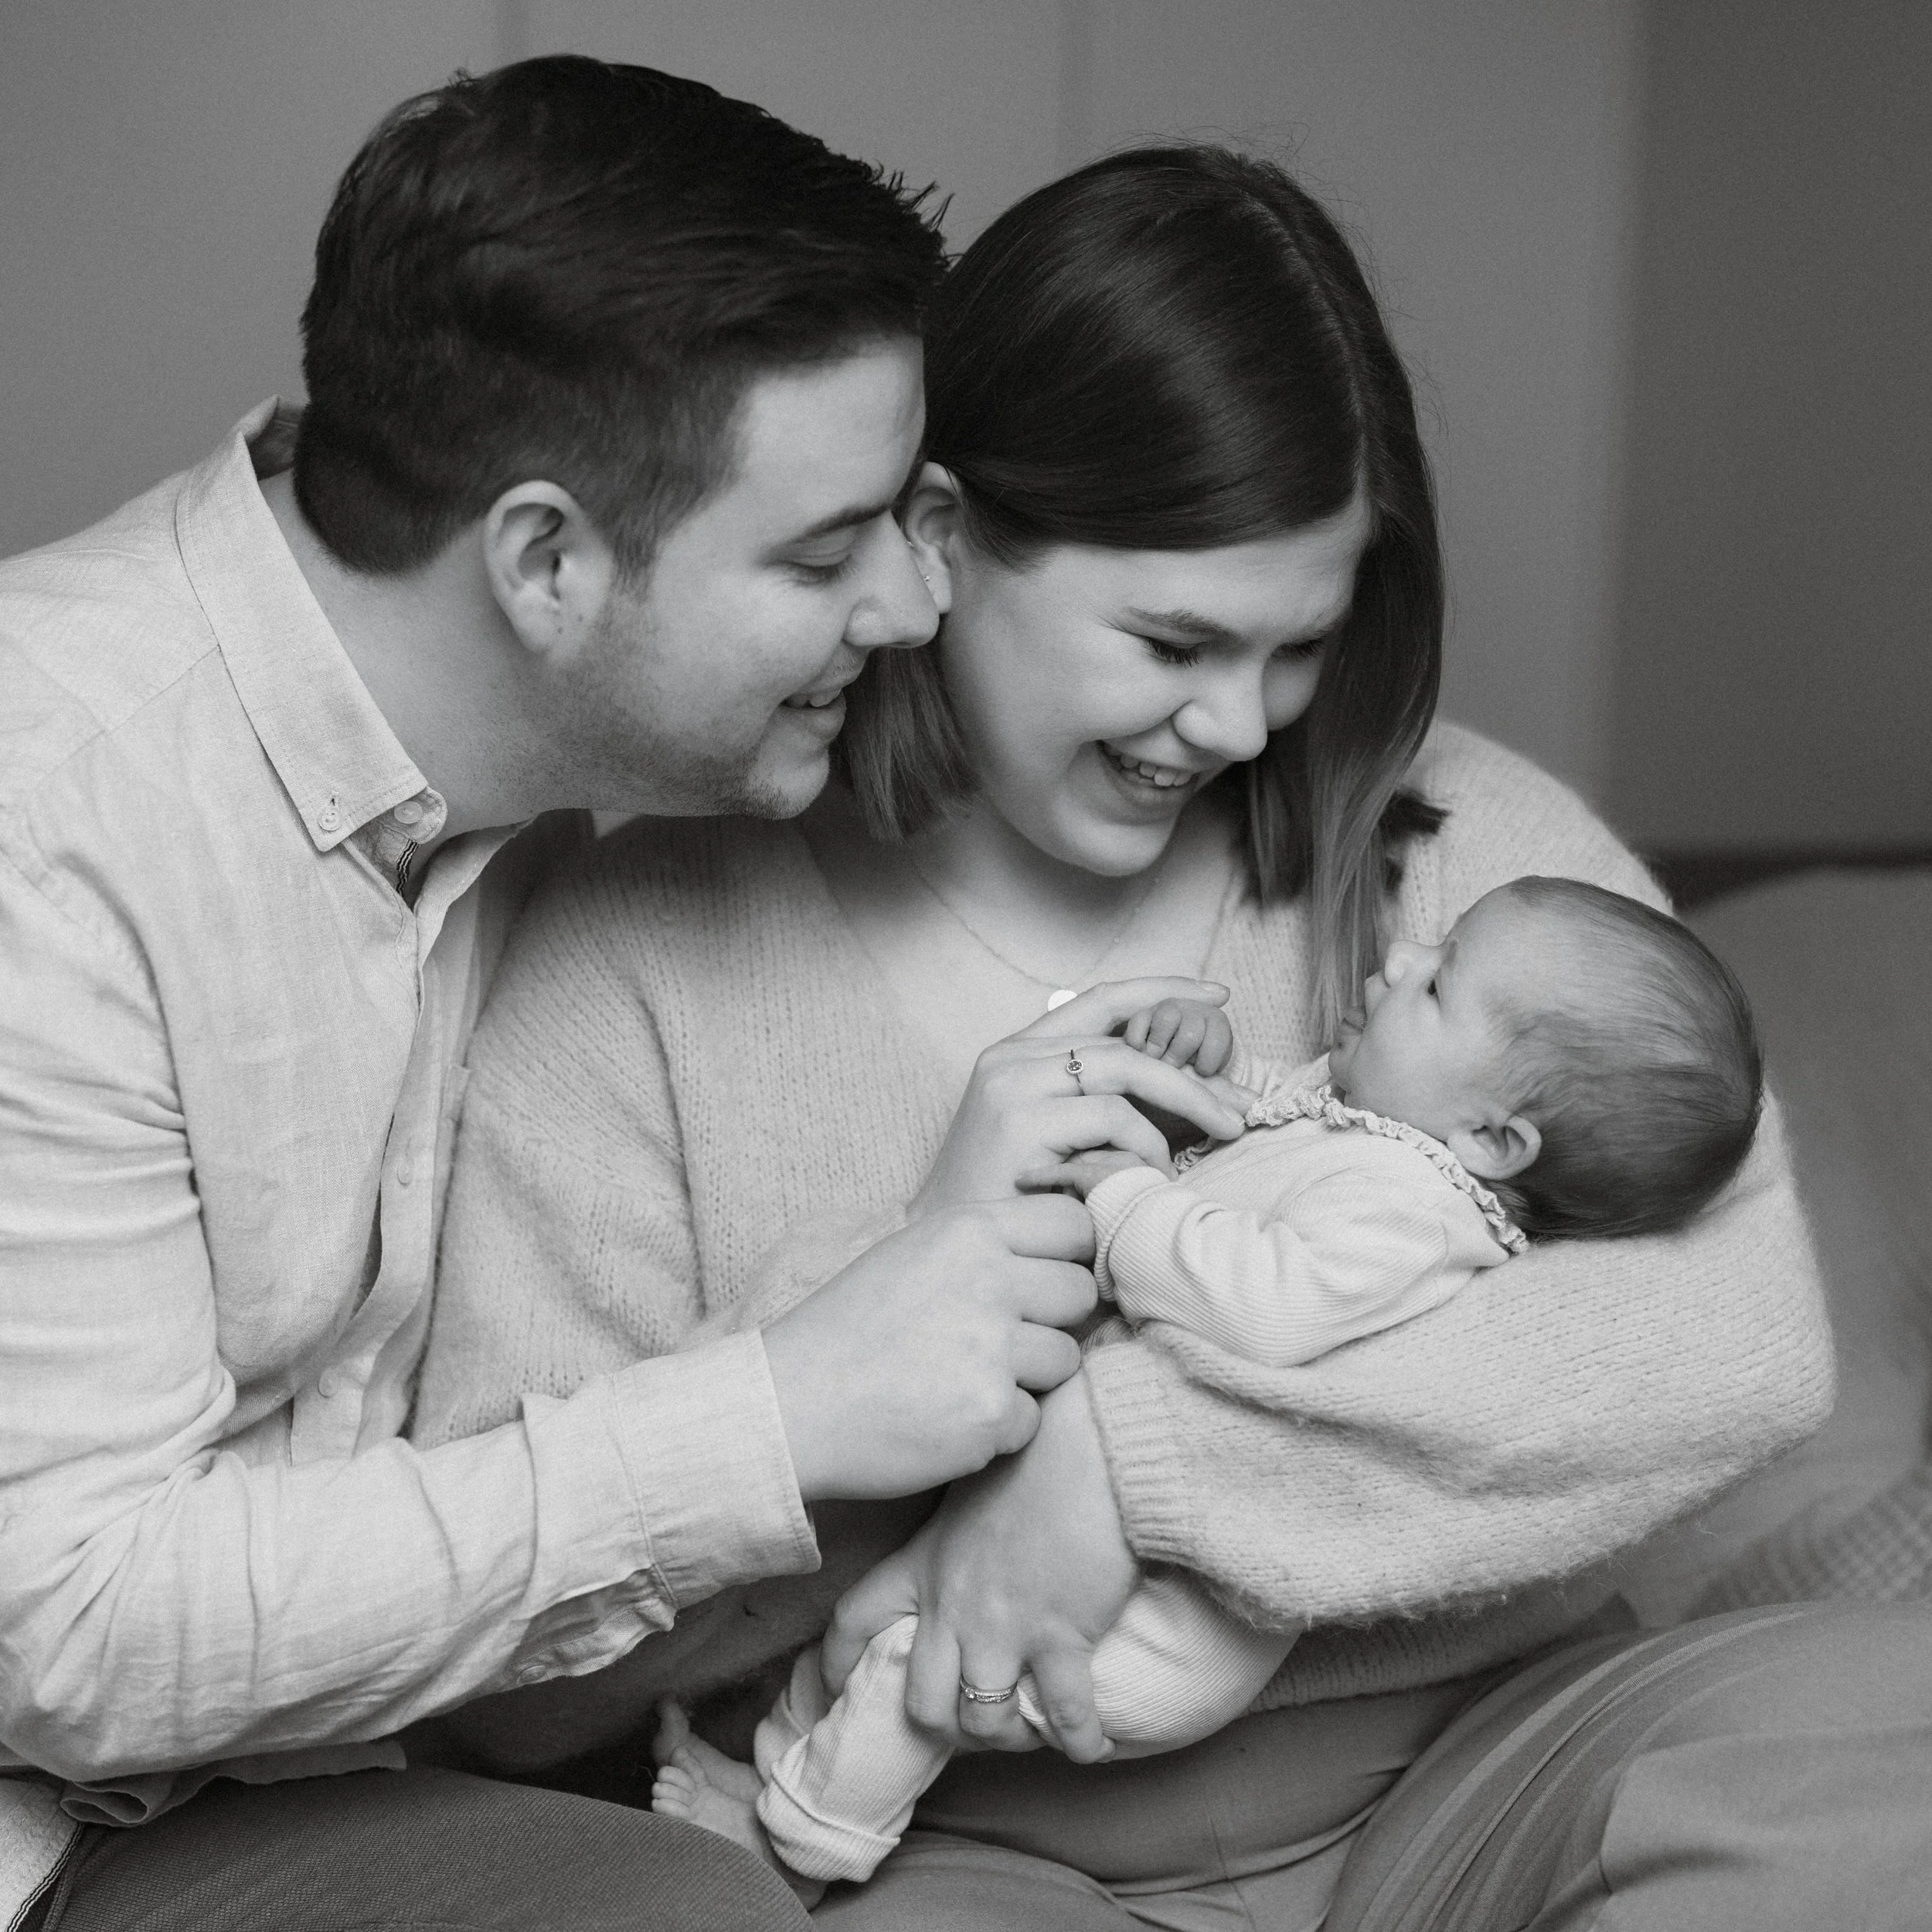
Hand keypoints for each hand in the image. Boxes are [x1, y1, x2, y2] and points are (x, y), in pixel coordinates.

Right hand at [762, 1194, 1095, 1501]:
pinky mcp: (991, 1412)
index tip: (1043, 1282)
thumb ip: (987, 1246)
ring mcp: (992, 1348)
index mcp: (967, 1230)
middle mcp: (987, 1279)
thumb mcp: (913, 1254)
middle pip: (1080, 1293)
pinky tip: (945, 1417)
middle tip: (997, 1340)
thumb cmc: (849, 1329)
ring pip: (1065, 1359)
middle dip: (1052, 1320)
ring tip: (960, 1379)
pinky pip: (1032, 1419)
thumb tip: (1069, 1254)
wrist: (790, 1406)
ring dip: (1027, 1377)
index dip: (1067, 1257)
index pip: (1074, 1225)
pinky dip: (998, 1428)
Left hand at [822, 1374, 1136, 1764]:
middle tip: (966, 1719)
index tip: (834, 1685)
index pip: (855, 1619)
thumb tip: (965, 1532)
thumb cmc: (1039, 1451)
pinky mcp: (1060, 1640)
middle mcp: (954, 1606)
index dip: (837, 1662)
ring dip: (1006, 1735)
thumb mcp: (971, 1484)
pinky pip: (1064, 1718)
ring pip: (982, 1721)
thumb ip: (955, 1524)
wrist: (1096, 1448)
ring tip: (1028, 1729)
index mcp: (924, 1563)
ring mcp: (1004, 1629)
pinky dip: (1080, 1741)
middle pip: (922, 1699)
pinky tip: (1090, 1744)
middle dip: (942, 1723)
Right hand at [915, 979, 1247, 1213]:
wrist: (952, 1252)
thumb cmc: (1015, 1204)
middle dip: (1194, 1071)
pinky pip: (1112, 1118)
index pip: (1101, 1001)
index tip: (1217, 996)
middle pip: (1126, 1042)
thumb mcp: (1063, 1138)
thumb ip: (1109, 1103)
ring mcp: (1011, 1087)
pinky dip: (1146, 1146)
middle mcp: (1011, 1058)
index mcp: (1019, 1052)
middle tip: (1244, 1105)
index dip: (1162, 989)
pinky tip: (1153, 1177)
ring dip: (1187, 1102)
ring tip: (1224, 1133)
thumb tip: (1200, 1089)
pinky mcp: (1019, 1123)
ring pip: (1126, 1070)